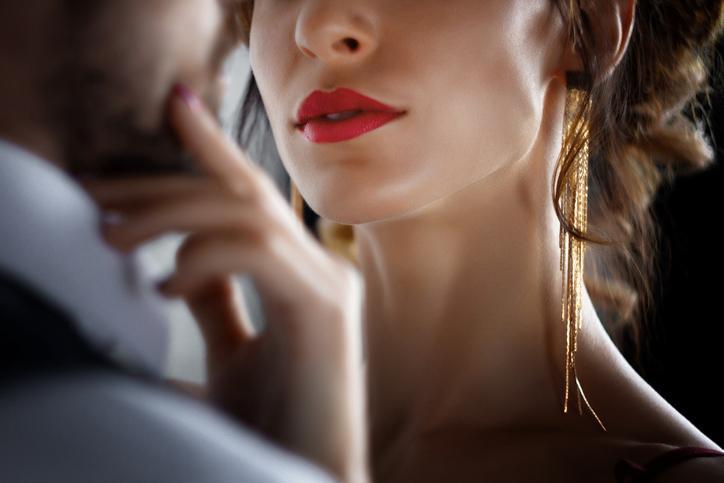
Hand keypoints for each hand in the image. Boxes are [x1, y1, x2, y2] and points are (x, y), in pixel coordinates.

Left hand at [82, 84, 368, 482]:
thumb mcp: (231, 352)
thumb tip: (167, 263)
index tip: (175, 106)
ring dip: (170, 213)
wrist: (311, 475)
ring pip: (247, 213)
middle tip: (95, 189)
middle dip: (164, 181)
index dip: (212, 148)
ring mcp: (328, 285)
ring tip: (109, 235)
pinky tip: (163, 283)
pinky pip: (259, 254)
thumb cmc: (274, 427)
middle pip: (242, 194)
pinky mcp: (325, 310)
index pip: (250, 198)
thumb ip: (213, 300)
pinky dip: (203, 256)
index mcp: (297, 276)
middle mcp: (320, 268)